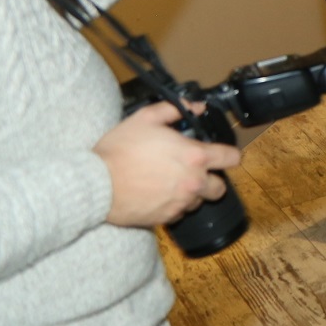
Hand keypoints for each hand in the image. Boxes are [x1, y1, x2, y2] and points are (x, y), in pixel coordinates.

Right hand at [93, 102, 242, 228]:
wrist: (93, 185)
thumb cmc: (118, 150)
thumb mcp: (145, 119)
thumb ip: (174, 109)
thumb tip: (195, 106)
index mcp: (195, 157)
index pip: (232, 158)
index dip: (229, 155)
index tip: (222, 155)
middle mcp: (194, 182)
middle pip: (220, 187)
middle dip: (211, 179)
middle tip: (193, 172)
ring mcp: (180, 203)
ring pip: (199, 201)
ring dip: (191, 193)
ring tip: (171, 183)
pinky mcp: (165, 218)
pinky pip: (179, 214)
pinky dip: (174, 206)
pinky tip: (158, 195)